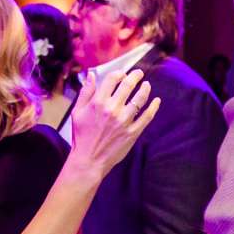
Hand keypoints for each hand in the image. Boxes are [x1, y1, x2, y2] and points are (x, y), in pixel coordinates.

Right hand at [65, 66, 158, 182]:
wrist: (89, 159)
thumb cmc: (81, 135)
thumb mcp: (77, 112)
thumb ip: (85, 92)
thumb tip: (91, 75)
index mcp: (98, 103)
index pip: (112, 79)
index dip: (119, 73)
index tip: (122, 74)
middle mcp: (112, 110)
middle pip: (128, 86)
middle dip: (135, 76)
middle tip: (139, 74)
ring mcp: (124, 121)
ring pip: (140, 99)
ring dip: (145, 89)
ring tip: (147, 85)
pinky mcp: (132, 132)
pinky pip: (147, 117)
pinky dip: (153, 107)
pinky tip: (156, 101)